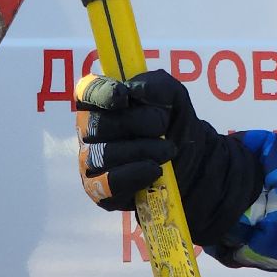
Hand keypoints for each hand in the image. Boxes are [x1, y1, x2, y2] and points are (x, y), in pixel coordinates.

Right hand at [74, 69, 262, 246]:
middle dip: (136, 122)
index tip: (124, 96)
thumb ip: (157, 85)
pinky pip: (107, 184)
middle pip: (97, 124)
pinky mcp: (99, 191)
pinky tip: (155, 170)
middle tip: (163, 125)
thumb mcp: (174, 97)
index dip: (101, 93)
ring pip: (103, 154)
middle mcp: (88, 132)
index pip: (86, 92)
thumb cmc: (172, 124)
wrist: (190, 161)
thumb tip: (135, 90)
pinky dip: (135, 174)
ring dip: (142, 150)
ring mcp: (90, 162)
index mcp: (100, 103)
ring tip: (167, 150)